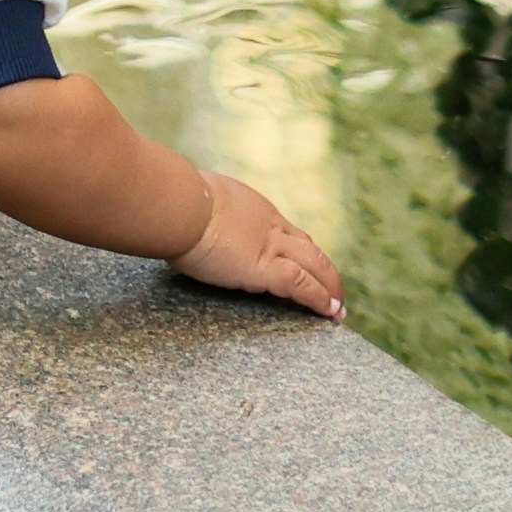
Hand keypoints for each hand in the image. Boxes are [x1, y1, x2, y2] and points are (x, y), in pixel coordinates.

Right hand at [177, 168, 344, 320]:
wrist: (178, 206)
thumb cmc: (173, 203)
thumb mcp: (195, 200)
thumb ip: (200, 211)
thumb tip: (184, 219)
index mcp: (251, 207)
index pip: (283, 231)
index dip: (297, 249)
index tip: (303, 263)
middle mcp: (268, 224)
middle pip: (308, 246)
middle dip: (324, 269)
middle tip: (334, 288)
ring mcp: (270, 245)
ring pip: (315, 263)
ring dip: (331, 286)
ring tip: (338, 308)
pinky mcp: (265, 268)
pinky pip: (302, 284)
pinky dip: (320, 298)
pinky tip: (329, 311)